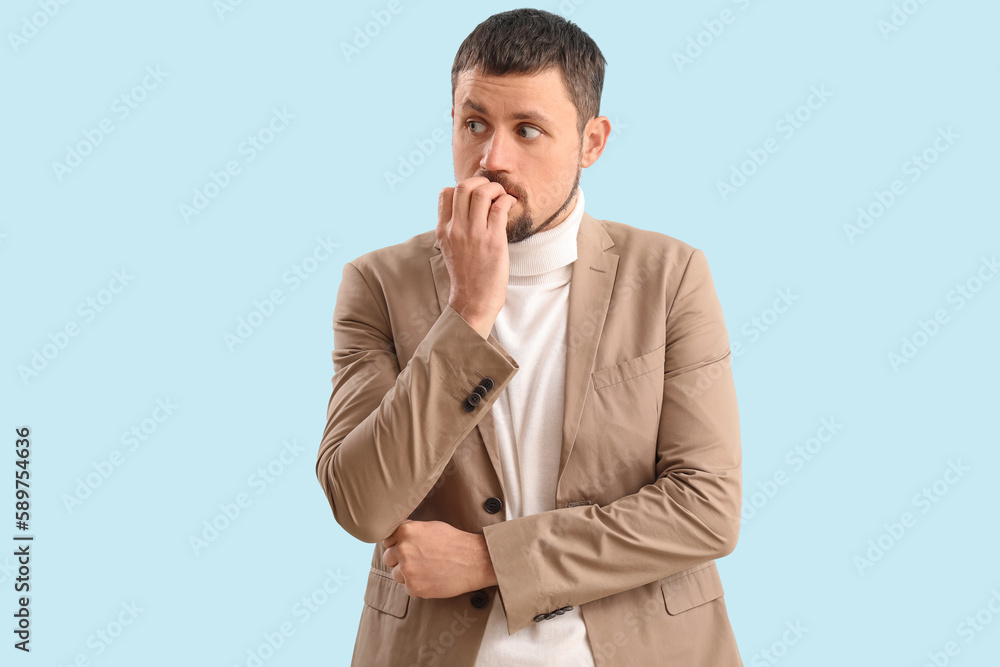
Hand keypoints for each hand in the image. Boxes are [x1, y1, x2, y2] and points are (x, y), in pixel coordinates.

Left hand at [381, 520, 497, 597]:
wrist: (474, 561)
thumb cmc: (455, 542)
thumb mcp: (430, 527)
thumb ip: (410, 531)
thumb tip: (396, 537)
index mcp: (405, 531)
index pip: (387, 541)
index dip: (397, 545)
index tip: (408, 549)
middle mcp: (403, 549)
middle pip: (388, 559)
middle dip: (399, 561)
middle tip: (418, 562)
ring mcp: (407, 569)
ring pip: (396, 575)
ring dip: (407, 575)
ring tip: (427, 570)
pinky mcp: (414, 587)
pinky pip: (408, 588)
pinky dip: (418, 586)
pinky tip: (432, 579)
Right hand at [436, 177, 515, 337]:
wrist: (473, 300)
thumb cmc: (466, 275)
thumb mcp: (450, 248)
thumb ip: (453, 227)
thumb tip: (464, 208)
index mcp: (443, 230)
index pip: (446, 193)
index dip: (462, 187)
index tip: (475, 194)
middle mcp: (456, 229)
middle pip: (463, 186)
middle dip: (480, 181)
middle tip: (491, 190)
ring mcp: (474, 234)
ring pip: (482, 192)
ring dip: (496, 188)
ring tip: (502, 196)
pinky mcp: (493, 240)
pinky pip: (500, 207)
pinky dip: (507, 200)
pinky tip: (511, 205)